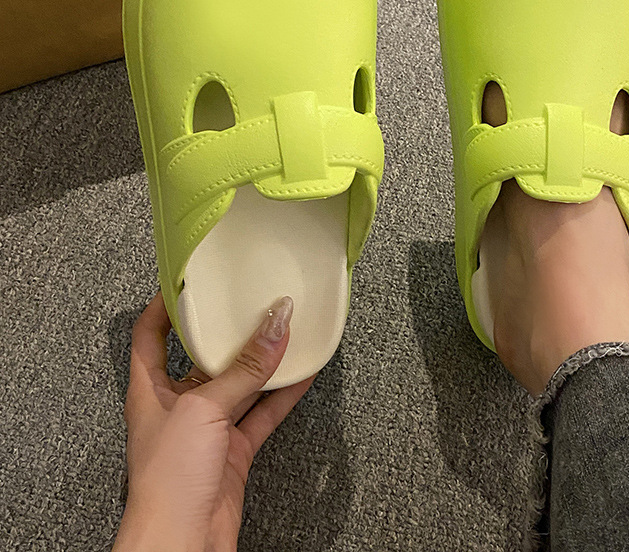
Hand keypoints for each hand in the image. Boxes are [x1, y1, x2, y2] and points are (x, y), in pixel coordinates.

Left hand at [113, 292, 313, 551]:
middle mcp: (177, 405)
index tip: (191, 279)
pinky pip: (262, 413)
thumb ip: (245, 367)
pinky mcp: (233, 452)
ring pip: (239, 384)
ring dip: (263, 361)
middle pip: (202, 356)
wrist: (182, 544)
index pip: (150, 333)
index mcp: (150, 389)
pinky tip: (302, 375)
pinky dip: (283, 394)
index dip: (165, 304)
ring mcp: (207, 429)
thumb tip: (275, 323)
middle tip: (251, 300)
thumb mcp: (204, 408)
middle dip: (227, 330)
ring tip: (286, 330)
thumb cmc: (168, 481)